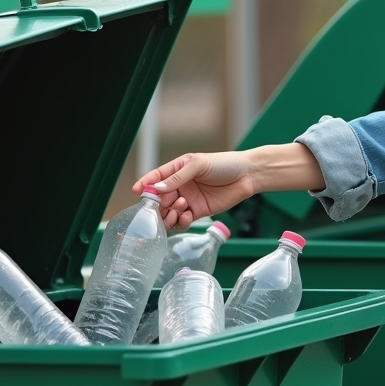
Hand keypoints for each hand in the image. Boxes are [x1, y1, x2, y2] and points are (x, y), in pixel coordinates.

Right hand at [133, 151, 256, 229]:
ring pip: (169, 212)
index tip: (137, 191)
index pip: (156, 178)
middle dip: (159, 204)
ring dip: (169, 214)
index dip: (145, 184)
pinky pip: (182, 221)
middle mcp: (180, 186)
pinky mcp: (198, 212)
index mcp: (178, 170)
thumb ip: (177, 177)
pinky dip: (181, 221)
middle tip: (167, 204)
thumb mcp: (198, 165)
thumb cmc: (224, 164)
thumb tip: (156, 189)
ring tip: (180, 208)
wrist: (247, 175)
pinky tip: (188, 216)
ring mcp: (188, 200)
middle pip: (160, 199)